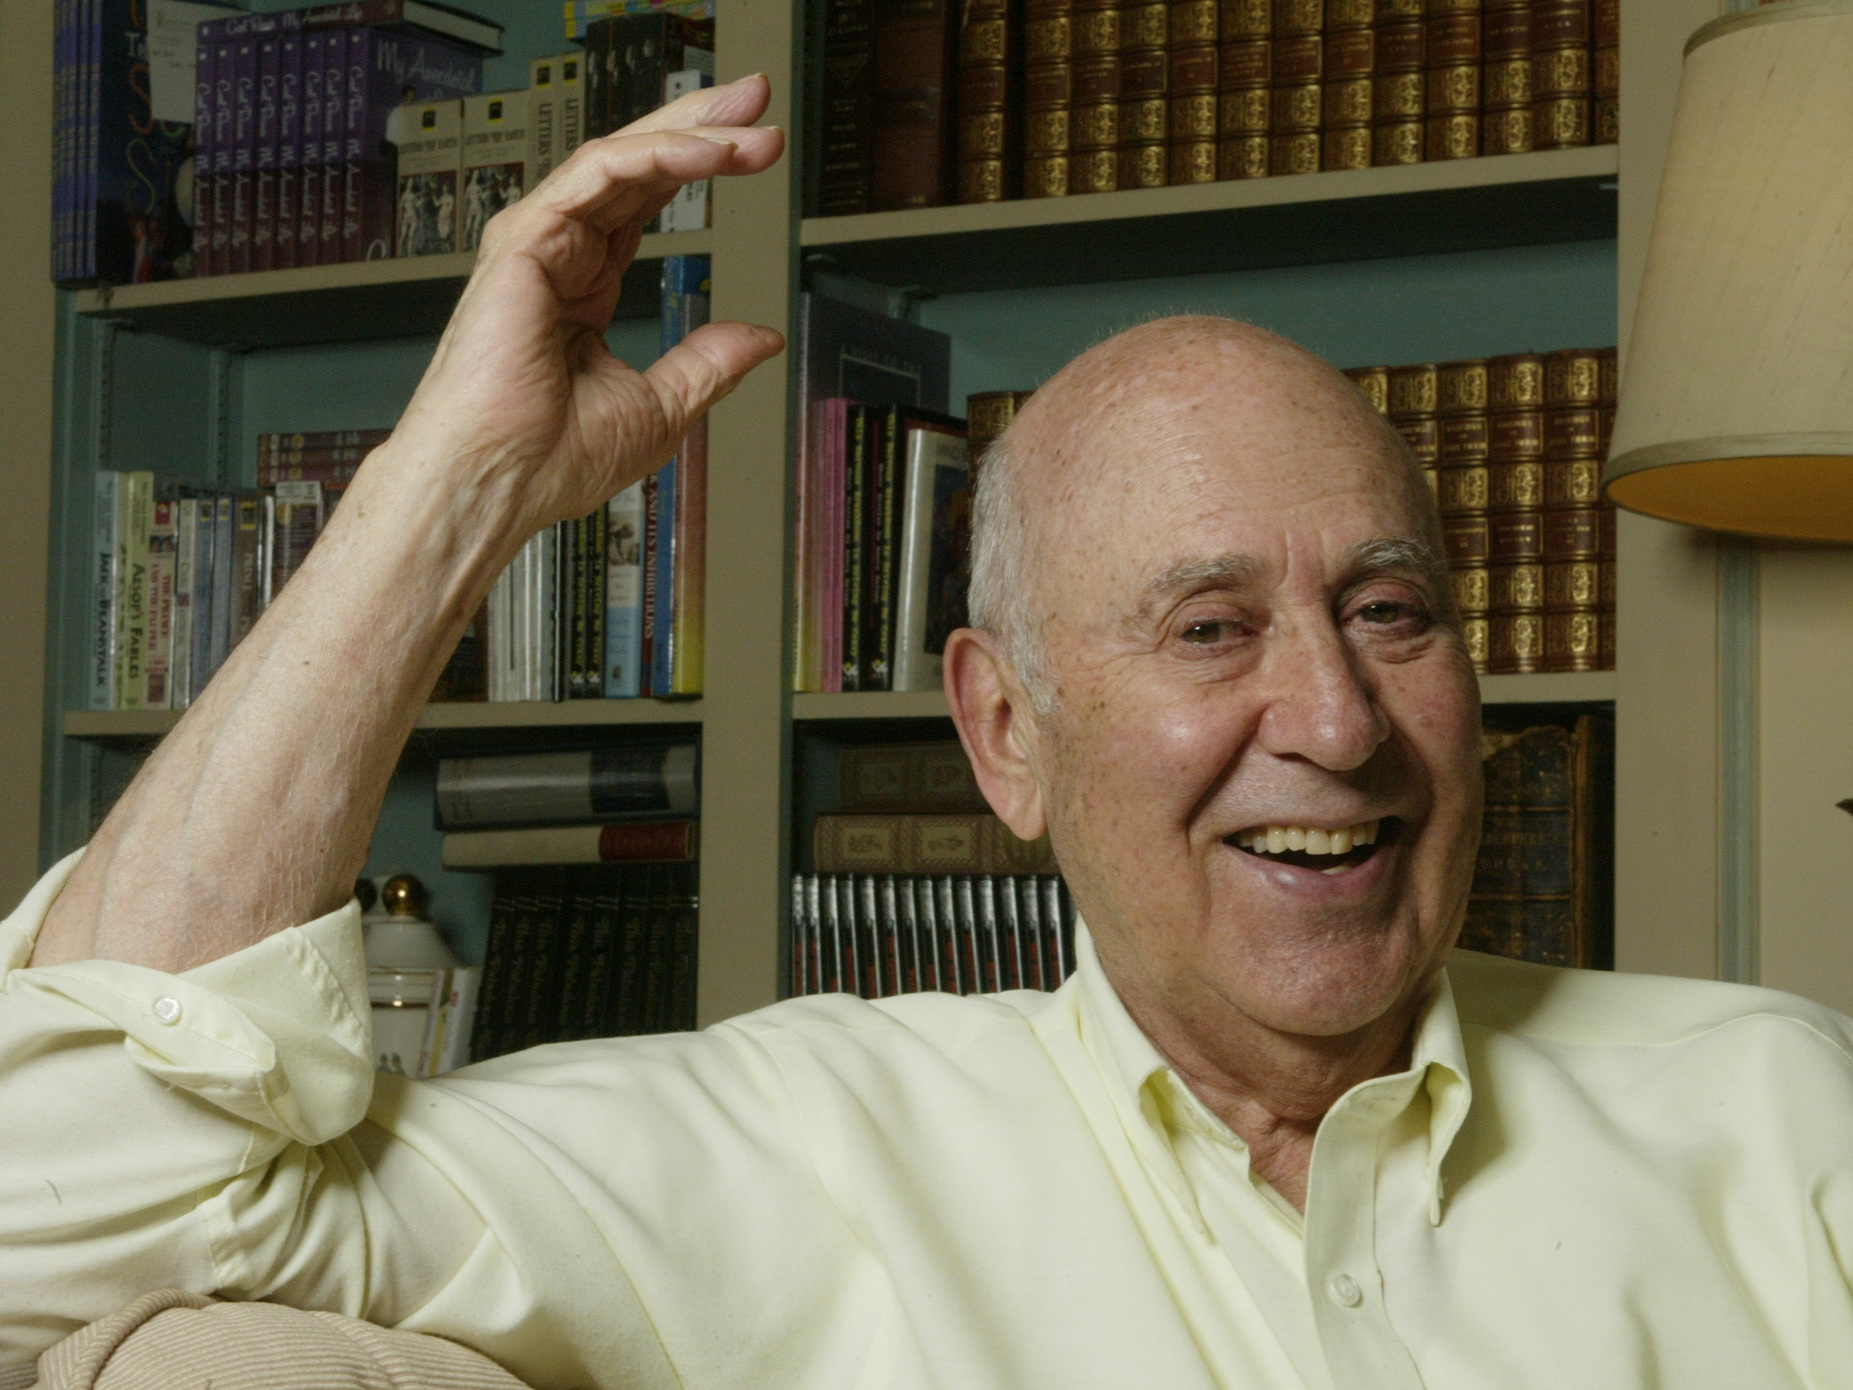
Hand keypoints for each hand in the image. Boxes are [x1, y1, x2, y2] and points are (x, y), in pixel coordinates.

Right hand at [381, 75, 785, 557]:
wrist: (498, 481)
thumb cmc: (550, 459)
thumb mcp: (661, 406)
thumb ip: (708, 362)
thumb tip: (758, 338)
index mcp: (581, 288)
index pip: (644, 205)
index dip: (699, 169)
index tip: (756, 150)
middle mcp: (559, 254)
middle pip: (636, 167)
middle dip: (700, 126)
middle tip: (758, 100)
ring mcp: (538, 241)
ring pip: (621, 158)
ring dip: (691, 134)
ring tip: (751, 126)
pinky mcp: (526, 238)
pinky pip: (600, 173)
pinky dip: (658, 156)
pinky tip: (707, 152)